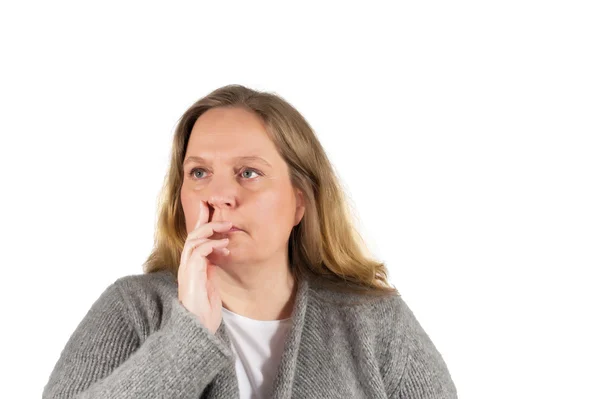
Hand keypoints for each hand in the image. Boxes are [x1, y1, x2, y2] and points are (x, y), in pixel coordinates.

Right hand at [177, 200, 231, 333]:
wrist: (198, 329)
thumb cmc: (204, 311)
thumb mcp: (210, 284)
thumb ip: (209, 269)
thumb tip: (216, 254)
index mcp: (190, 266)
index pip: (194, 239)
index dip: (201, 222)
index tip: (208, 207)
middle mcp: (186, 266)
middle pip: (192, 235)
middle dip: (206, 221)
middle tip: (225, 218)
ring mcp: (186, 270)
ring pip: (193, 240)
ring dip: (211, 231)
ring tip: (227, 229)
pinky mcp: (190, 276)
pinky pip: (198, 252)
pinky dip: (211, 245)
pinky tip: (224, 246)